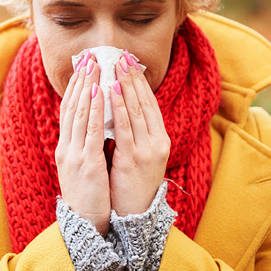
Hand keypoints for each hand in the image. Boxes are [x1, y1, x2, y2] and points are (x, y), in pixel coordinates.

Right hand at [55, 54, 110, 235]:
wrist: (84, 222)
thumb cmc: (86, 192)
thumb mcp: (81, 163)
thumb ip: (83, 142)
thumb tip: (93, 122)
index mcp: (65, 146)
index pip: (68, 110)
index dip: (75, 87)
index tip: (82, 67)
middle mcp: (66, 146)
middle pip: (71, 106)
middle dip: (80, 80)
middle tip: (87, 57)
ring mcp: (74, 153)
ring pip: (79, 113)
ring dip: (86, 87)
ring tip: (93, 65)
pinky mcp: (86, 163)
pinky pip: (90, 130)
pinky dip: (93, 109)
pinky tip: (98, 92)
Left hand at [110, 52, 169, 215]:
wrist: (135, 214)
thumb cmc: (134, 181)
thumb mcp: (140, 153)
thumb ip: (135, 131)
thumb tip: (122, 106)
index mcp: (160, 138)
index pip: (150, 103)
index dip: (140, 81)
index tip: (130, 63)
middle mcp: (158, 140)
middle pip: (144, 102)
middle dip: (132, 77)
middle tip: (122, 55)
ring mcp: (147, 149)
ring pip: (135, 110)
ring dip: (125, 85)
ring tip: (116, 65)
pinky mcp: (133, 158)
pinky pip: (124, 127)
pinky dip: (117, 106)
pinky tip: (109, 90)